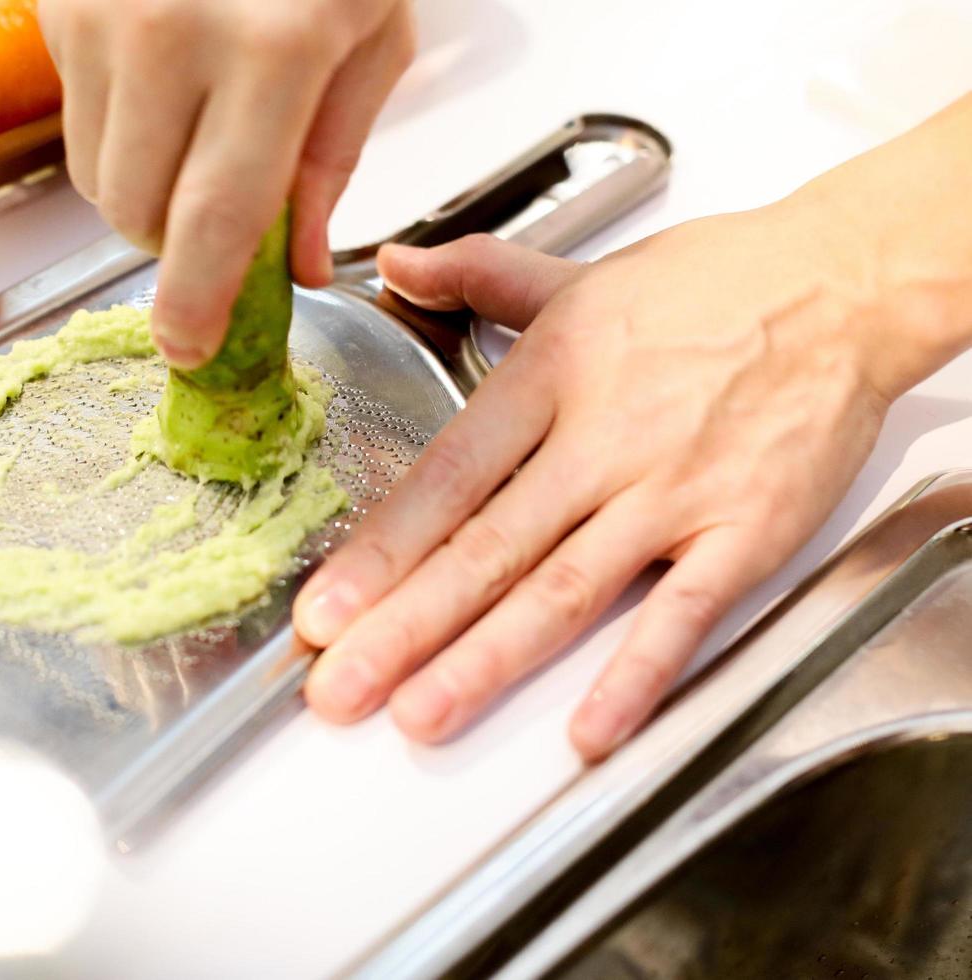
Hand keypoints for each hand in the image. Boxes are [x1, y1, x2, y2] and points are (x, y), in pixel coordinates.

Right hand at [37, 0, 414, 365]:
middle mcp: (171, 33)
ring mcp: (100, 15)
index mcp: (273, 49)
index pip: (217, 219)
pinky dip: (116, 127)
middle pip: (139, 214)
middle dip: (176, 243)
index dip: (196, 302)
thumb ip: (331, 160)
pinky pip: (73, 119)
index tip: (186, 347)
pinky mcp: (57, 4)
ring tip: (192, 127)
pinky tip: (160, 72)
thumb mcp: (368, 36)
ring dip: (142, 189)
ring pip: (96, 178)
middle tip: (216, 212)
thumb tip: (294, 267)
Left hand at [295, 200, 932, 759]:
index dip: (378, 552)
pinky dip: (636, 673)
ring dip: (485, 659)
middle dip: (403, 627)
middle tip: (341, 688)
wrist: (844, 285)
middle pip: (485, 548)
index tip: (323, 609)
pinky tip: (589, 726)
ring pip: (563, 589)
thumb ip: (477, 274)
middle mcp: (601, 440)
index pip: (443, 479)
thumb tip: (398, 263)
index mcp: (549, 376)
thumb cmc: (715, 283)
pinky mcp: (744, 531)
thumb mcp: (578, 273)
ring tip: (422, 712)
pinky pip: (683, 612)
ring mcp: (671, 492)